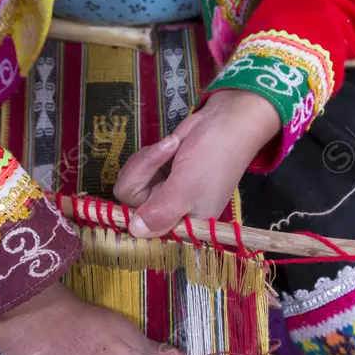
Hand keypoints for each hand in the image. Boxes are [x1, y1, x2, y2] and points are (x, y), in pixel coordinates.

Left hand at [114, 89, 280, 236]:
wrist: (225, 122)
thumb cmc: (212, 158)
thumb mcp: (187, 188)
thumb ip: (161, 212)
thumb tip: (134, 232)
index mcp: (183, 224)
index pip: (145, 230)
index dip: (135, 212)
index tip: (141, 190)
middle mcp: (170, 211)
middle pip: (130, 202)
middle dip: (142, 172)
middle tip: (164, 152)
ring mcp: (162, 190)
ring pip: (130, 182)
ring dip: (147, 160)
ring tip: (172, 146)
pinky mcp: (158, 172)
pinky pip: (136, 168)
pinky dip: (151, 154)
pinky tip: (171, 144)